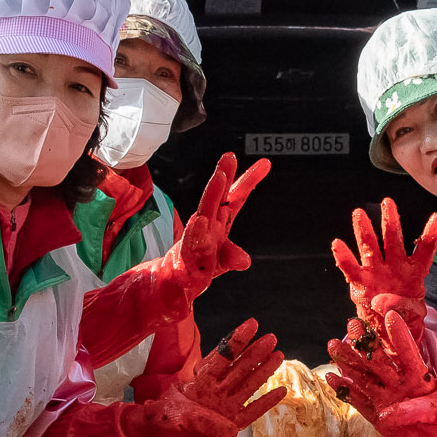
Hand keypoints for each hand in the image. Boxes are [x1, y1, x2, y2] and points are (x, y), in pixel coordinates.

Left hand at [125, 321, 287, 436]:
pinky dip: (266, 403)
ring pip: (248, 386)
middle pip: (239, 368)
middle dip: (255, 353)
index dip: (236, 341)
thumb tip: (232, 428)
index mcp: (199, 383)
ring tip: (279, 355)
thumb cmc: (158, 422)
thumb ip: (201, 421)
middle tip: (271, 338)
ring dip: (263, 371)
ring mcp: (223, 408)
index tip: (252, 324)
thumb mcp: (173, 418)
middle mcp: (214, 392)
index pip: (221, 357)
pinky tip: (281, 392)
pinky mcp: (228, 426)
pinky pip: (251, 413)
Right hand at [171, 153, 268, 295]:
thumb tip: (244, 261)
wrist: (171, 280)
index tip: (265, 164)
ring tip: (221, 177)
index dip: (249, 181)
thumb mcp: (221, 259)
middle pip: (216, 197)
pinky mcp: (185, 255)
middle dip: (224, 176)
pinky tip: (200, 221)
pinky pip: (192, 242)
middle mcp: (207, 225)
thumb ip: (233, 256)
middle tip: (230, 156)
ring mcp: (195, 237)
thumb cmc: (198, 264)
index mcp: (218, 222)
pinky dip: (197, 232)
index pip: (235, 198)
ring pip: (204, 211)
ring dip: (212, 193)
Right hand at [327, 311, 436, 423]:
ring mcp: (385, 397)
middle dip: (365, 344)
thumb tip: (388, 413)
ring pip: (363, 377)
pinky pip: (358, 400)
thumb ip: (417, 410)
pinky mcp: (375, 414)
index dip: (400, 336)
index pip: (408, 353)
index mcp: (417, 377)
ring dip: (349, 362)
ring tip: (333, 345)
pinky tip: (331, 377)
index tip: (391, 316)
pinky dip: (345, 389)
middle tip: (351, 325)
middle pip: (378, 360)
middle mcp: (398, 383)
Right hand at [331, 198, 436, 327]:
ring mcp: (377, 272)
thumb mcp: (411, 314)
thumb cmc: (403, 316)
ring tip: (359, 214)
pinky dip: (344, 257)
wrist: (387, 329)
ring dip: (364, 230)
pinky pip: (350, 268)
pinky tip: (337, 244)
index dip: (430, 235)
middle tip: (387, 202)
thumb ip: (402, 307)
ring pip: (370, 246)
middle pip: (393, 239)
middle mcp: (395, 266)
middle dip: (390, 220)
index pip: (425, 250)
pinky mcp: (361, 282)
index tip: (436, 217)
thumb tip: (384, 304)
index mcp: (414, 272)